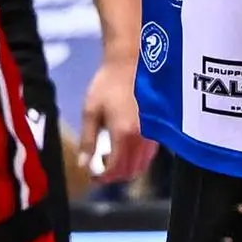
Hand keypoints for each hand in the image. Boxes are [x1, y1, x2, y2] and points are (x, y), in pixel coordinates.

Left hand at [79, 53, 146, 184]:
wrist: (130, 63)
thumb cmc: (107, 84)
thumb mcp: (90, 110)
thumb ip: (88, 140)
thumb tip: (83, 165)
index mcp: (123, 134)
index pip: (115, 169)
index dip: (102, 178)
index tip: (92, 176)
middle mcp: (141, 138)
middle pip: (129, 171)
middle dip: (113, 176)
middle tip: (99, 168)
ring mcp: (152, 134)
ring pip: (141, 166)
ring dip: (126, 169)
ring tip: (110, 157)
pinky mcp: (158, 129)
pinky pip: (148, 155)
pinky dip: (136, 160)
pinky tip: (125, 148)